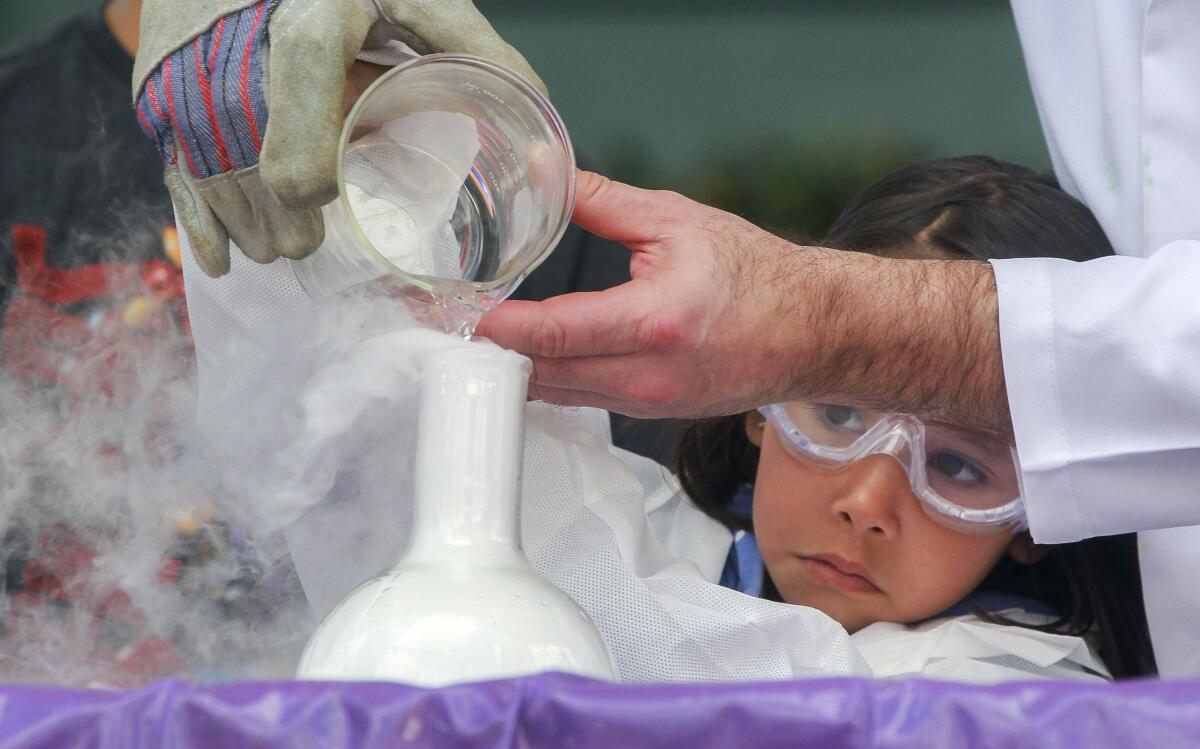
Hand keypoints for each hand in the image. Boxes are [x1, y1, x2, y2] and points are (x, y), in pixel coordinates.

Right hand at [133, 0, 543, 276]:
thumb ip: (474, 52)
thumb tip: (538, 127)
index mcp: (306, 30)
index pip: (294, 137)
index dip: (307, 182)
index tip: (323, 202)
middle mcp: (234, 57)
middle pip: (248, 173)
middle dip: (279, 224)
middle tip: (305, 247)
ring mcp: (186, 75)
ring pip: (209, 176)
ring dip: (244, 226)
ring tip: (277, 250)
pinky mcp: (159, 86)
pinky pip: (171, 165)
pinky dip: (195, 219)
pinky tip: (216, 257)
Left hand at [479, 172, 1011, 433]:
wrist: (815, 334)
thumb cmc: (757, 276)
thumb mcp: (678, 221)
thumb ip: (600, 201)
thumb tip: (545, 171)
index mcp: (655, 322)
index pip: (552, 334)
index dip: (493, 328)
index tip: (447, 314)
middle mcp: (647, 376)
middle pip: (540, 376)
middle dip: (484, 353)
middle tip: (435, 325)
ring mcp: (647, 404)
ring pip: (554, 394)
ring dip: (509, 369)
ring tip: (465, 337)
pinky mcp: (648, 413)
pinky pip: (579, 399)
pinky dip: (543, 378)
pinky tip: (518, 355)